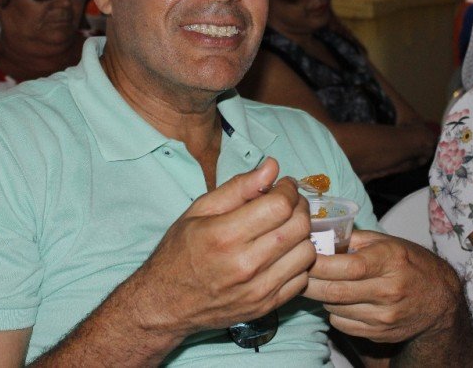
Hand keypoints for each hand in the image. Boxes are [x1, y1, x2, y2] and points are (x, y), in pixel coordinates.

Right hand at [120, 158, 316, 341]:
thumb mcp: (200, 210)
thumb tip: (272, 167)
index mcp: (225, 235)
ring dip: (302, 236)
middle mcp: (245, 264)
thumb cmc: (180, 252)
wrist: (166, 303)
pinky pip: (301, 279)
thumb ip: (239, 187)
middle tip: (288, 204)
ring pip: (307, 254)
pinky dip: (297, 262)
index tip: (283, 186)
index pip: (280, 206)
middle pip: (298, 227)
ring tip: (285, 229)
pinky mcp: (266, 306)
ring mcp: (258, 289)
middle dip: (299, 208)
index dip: (288, 190)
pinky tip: (281, 254)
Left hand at [304, 230, 463, 343]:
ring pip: (335, 309)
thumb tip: (321, 236)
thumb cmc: (410, 263)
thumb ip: (355, 239)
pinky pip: (342, 324)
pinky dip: (334, 311)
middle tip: (298, 271)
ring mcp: (384, 316)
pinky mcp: (379, 333)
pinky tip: (341, 299)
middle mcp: (389, 290)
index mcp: (391, 261)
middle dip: (309, 282)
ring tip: (322, 283)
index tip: (304, 254)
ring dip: (321, 296)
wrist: (439, 300)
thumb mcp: (389, 242)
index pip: (348, 266)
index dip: (320, 263)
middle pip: (336, 291)